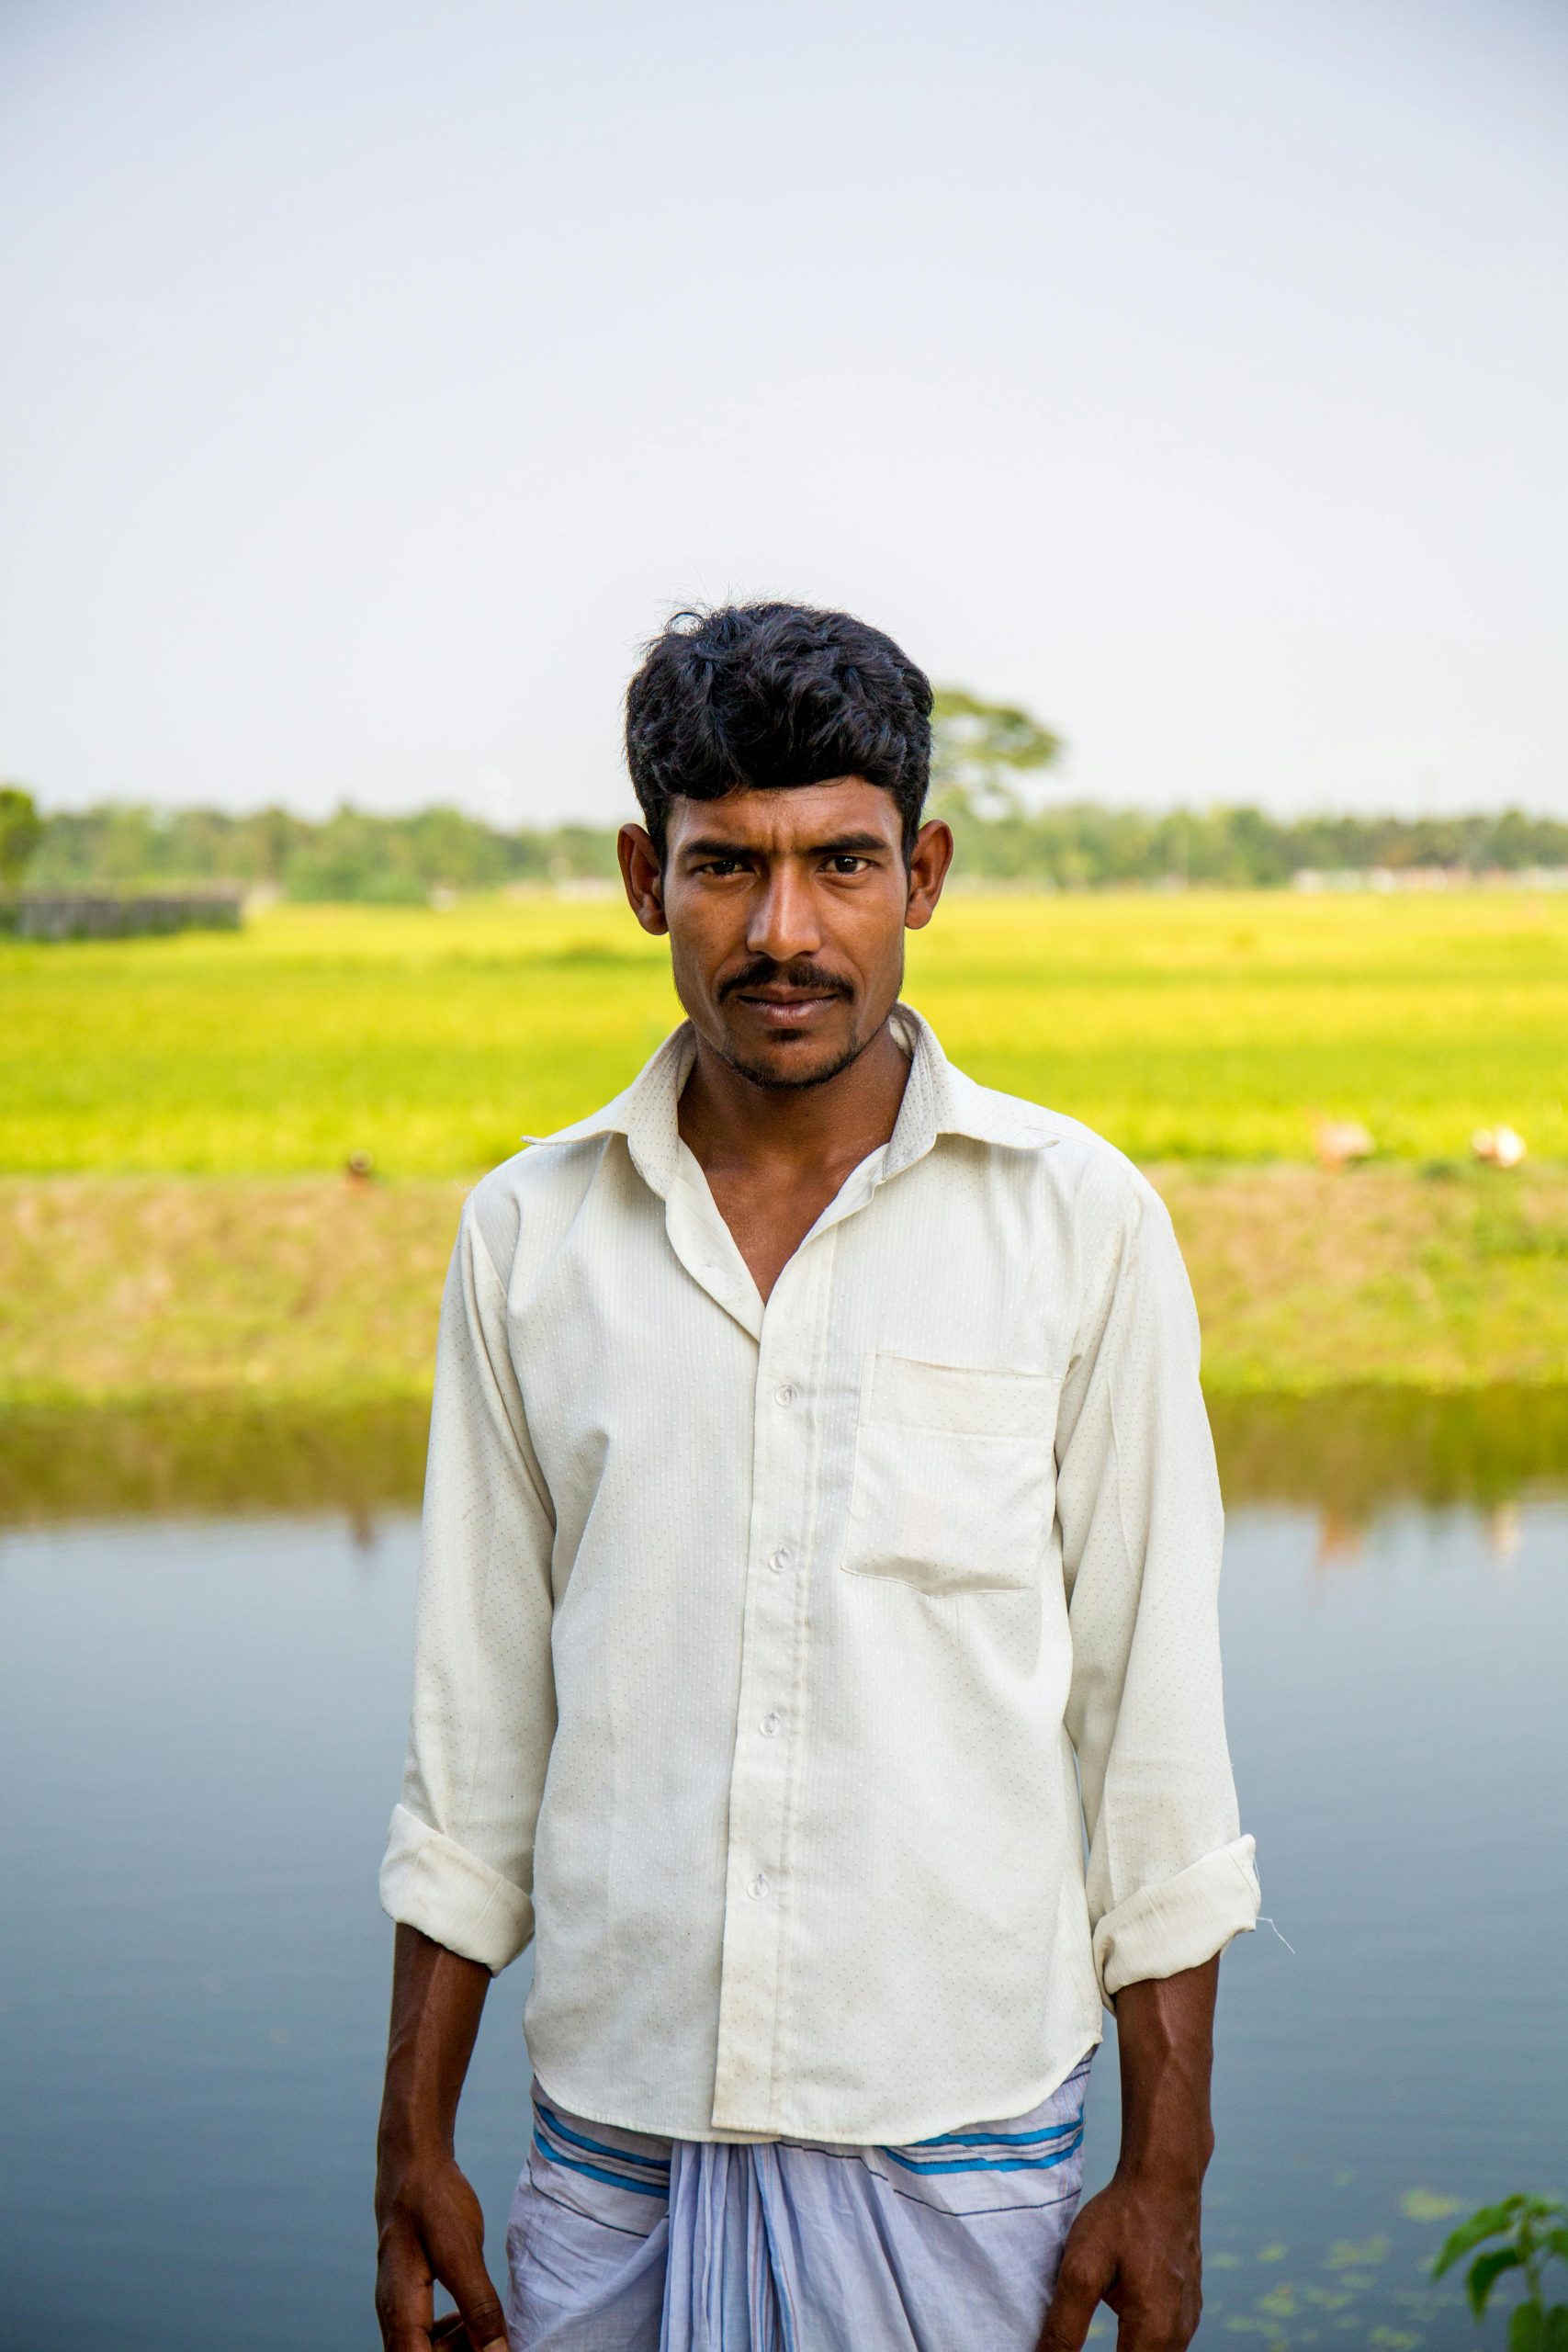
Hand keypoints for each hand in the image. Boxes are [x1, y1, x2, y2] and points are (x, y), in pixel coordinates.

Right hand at [375, 2140, 508, 2351]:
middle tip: (490, 2340)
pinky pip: (421, 2331)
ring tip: (484, 2328)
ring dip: (453, 2349)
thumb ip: (479, 2307)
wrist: (413, 2162)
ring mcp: (395, 2303)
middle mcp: (391, 2314)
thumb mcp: (463, 2253)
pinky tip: (467, 2316)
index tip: (486, 2351)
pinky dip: (447, 2334)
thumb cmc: (433, 2200)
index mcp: (400, 2311)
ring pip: (420, 2349)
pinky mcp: (405, 2293)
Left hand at [1036, 2168, 1202, 2351]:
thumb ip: (1064, 2326)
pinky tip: (1121, 2326)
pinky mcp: (1188, 2305)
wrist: (1164, 2178)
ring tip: (1097, 2334)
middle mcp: (1179, 2336)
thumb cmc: (1123, 2218)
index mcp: (1154, 2333)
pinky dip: (1139, 2344)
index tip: (1063, 2351)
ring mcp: (1188, 2321)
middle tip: (1070, 2343)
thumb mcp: (1081, 2267)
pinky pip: (1164, 2343)